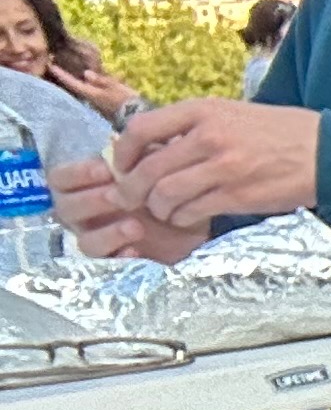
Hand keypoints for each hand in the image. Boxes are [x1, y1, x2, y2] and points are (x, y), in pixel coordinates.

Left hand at [47, 57, 140, 120]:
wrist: (139, 117)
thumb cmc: (127, 101)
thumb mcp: (115, 87)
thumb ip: (101, 80)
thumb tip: (86, 73)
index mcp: (91, 94)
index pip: (72, 83)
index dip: (60, 74)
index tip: (49, 64)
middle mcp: (90, 100)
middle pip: (75, 87)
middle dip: (67, 78)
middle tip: (59, 66)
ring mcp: (97, 104)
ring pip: (84, 90)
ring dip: (79, 82)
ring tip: (75, 72)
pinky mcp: (104, 107)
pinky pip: (93, 93)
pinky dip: (91, 86)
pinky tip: (93, 81)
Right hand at [49, 155, 201, 262]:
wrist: (191, 221)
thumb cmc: (162, 186)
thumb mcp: (153, 166)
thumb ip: (138, 156)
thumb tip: (121, 144)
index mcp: (83, 186)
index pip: (60, 178)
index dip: (78, 173)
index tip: (106, 170)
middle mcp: (82, 214)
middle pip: (67, 208)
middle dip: (92, 200)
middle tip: (119, 195)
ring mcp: (97, 239)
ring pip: (85, 241)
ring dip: (108, 232)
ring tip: (136, 226)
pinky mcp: (116, 261)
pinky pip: (107, 265)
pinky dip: (120, 257)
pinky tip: (136, 250)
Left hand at [104, 98, 319, 230]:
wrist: (327, 151)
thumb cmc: (279, 132)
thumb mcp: (231, 114)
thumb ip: (193, 126)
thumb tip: (153, 147)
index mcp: (203, 111)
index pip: (141, 130)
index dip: (123, 153)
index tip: (122, 165)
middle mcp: (208, 137)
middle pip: (149, 169)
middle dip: (132, 190)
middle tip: (130, 199)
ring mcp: (224, 168)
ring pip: (167, 194)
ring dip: (158, 207)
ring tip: (164, 210)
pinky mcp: (239, 196)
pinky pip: (193, 211)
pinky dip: (182, 218)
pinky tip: (187, 217)